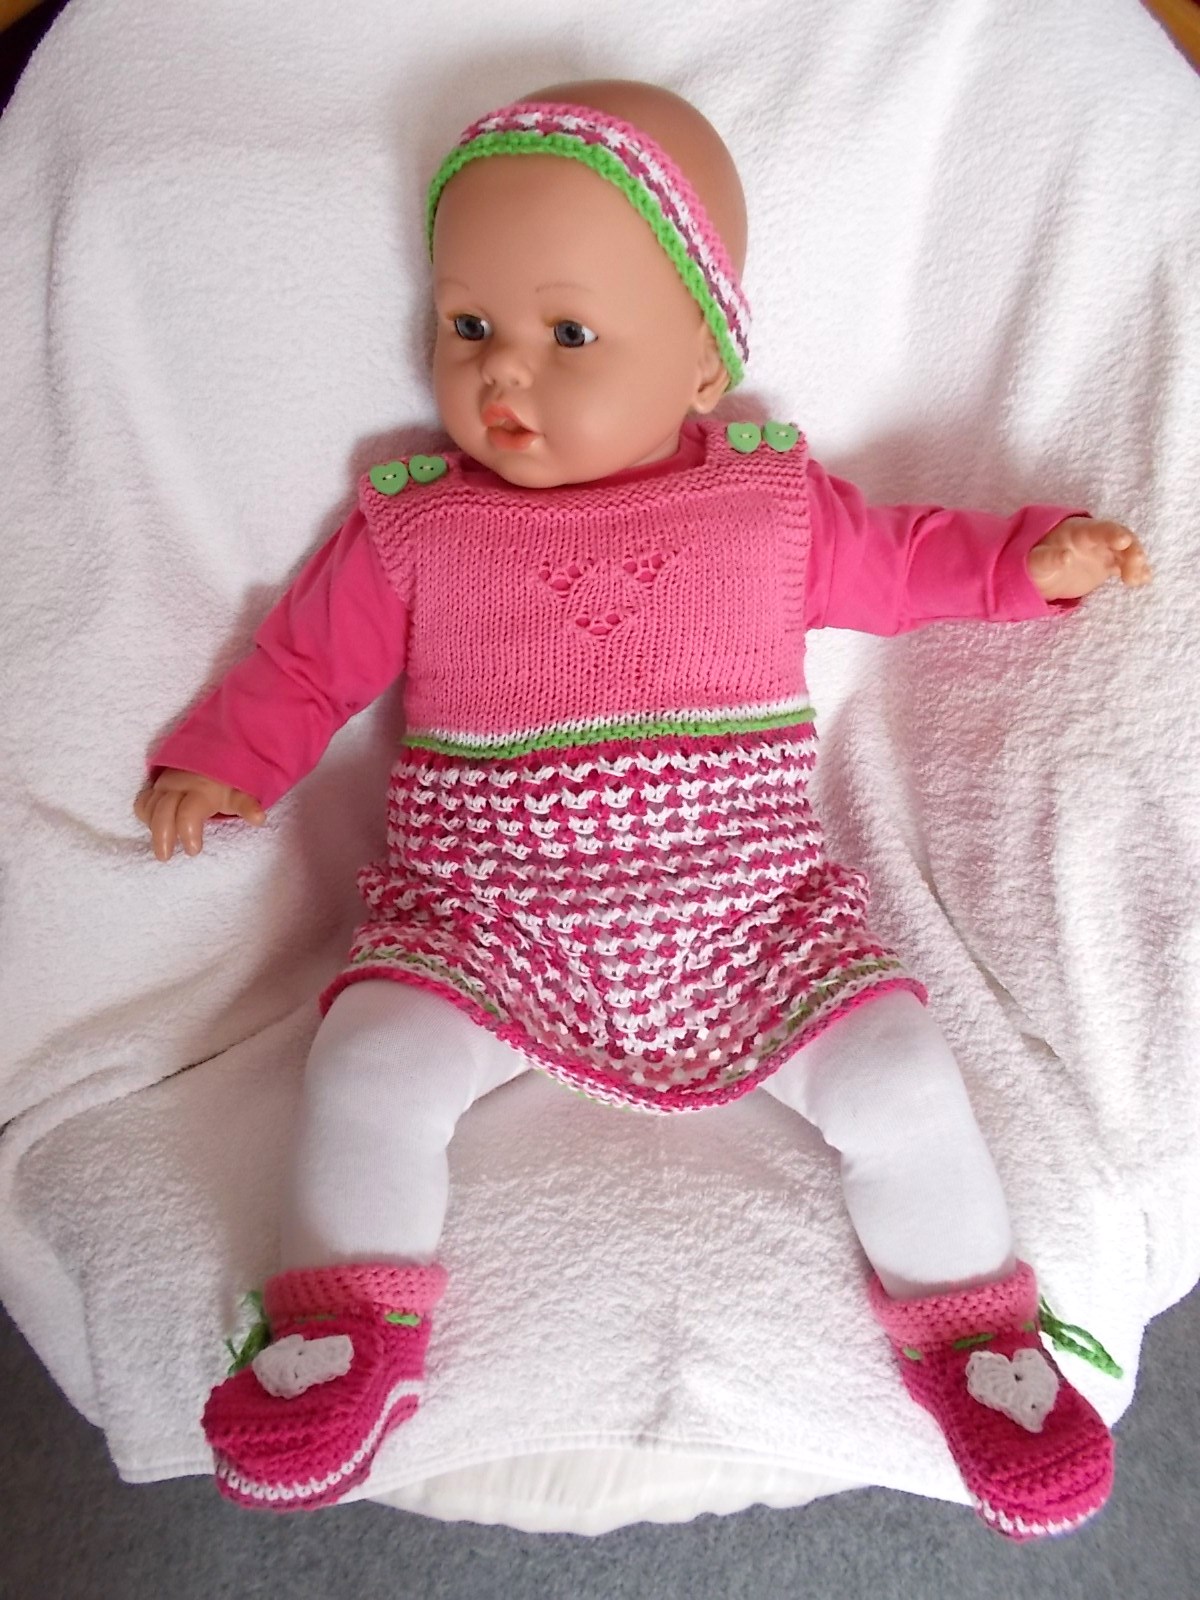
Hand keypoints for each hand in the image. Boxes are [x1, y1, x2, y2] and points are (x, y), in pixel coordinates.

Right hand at [134, 768, 264, 860]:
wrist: (217, 753)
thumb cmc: (229, 781)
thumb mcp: (241, 792)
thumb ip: (247, 806)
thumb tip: (259, 819)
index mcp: (201, 790)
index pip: (188, 813)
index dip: (188, 833)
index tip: (194, 850)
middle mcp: (179, 786)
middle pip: (162, 812)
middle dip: (161, 836)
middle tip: (165, 857)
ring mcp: (165, 785)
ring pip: (150, 807)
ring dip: (153, 828)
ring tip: (162, 847)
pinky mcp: (156, 786)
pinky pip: (144, 801)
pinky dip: (146, 815)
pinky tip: (153, 827)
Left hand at [1027, 517, 1151, 601]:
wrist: (1040, 570)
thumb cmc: (1035, 561)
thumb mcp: (1035, 561)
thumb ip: (1048, 558)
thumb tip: (1065, 557)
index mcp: (1078, 531)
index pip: (1098, 529)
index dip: (1112, 533)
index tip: (1123, 541)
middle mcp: (1095, 538)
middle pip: (1119, 538)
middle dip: (1130, 549)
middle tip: (1135, 565)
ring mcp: (1103, 551)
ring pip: (1126, 552)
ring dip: (1136, 563)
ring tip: (1138, 579)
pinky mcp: (1107, 565)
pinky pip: (1125, 566)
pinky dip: (1136, 572)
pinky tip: (1144, 580)